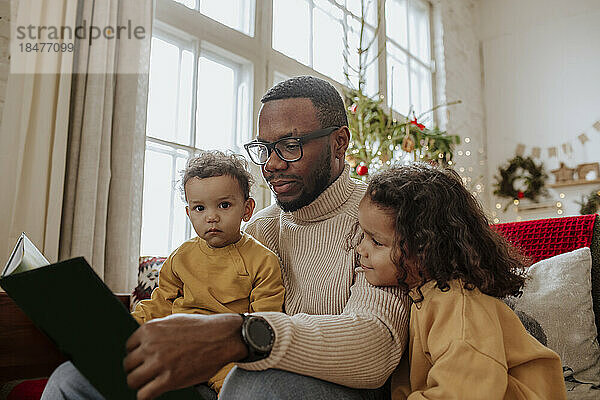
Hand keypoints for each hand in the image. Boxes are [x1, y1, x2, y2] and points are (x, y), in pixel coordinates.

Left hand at [124, 313, 246, 399]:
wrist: (222, 336)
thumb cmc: (200, 328)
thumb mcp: (172, 321)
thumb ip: (155, 332)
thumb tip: (141, 344)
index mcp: (149, 329)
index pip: (128, 347)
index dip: (137, 354)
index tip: (144, 359)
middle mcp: (150, 345)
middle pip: (128, 365)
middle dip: (136, 369)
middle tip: (147, 372)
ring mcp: (159, 363)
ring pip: (132, 380)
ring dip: (140, 383)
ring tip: (150, 383)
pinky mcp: (169, 379)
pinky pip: (144, 395)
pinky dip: (146, 396)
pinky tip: (154, 392)